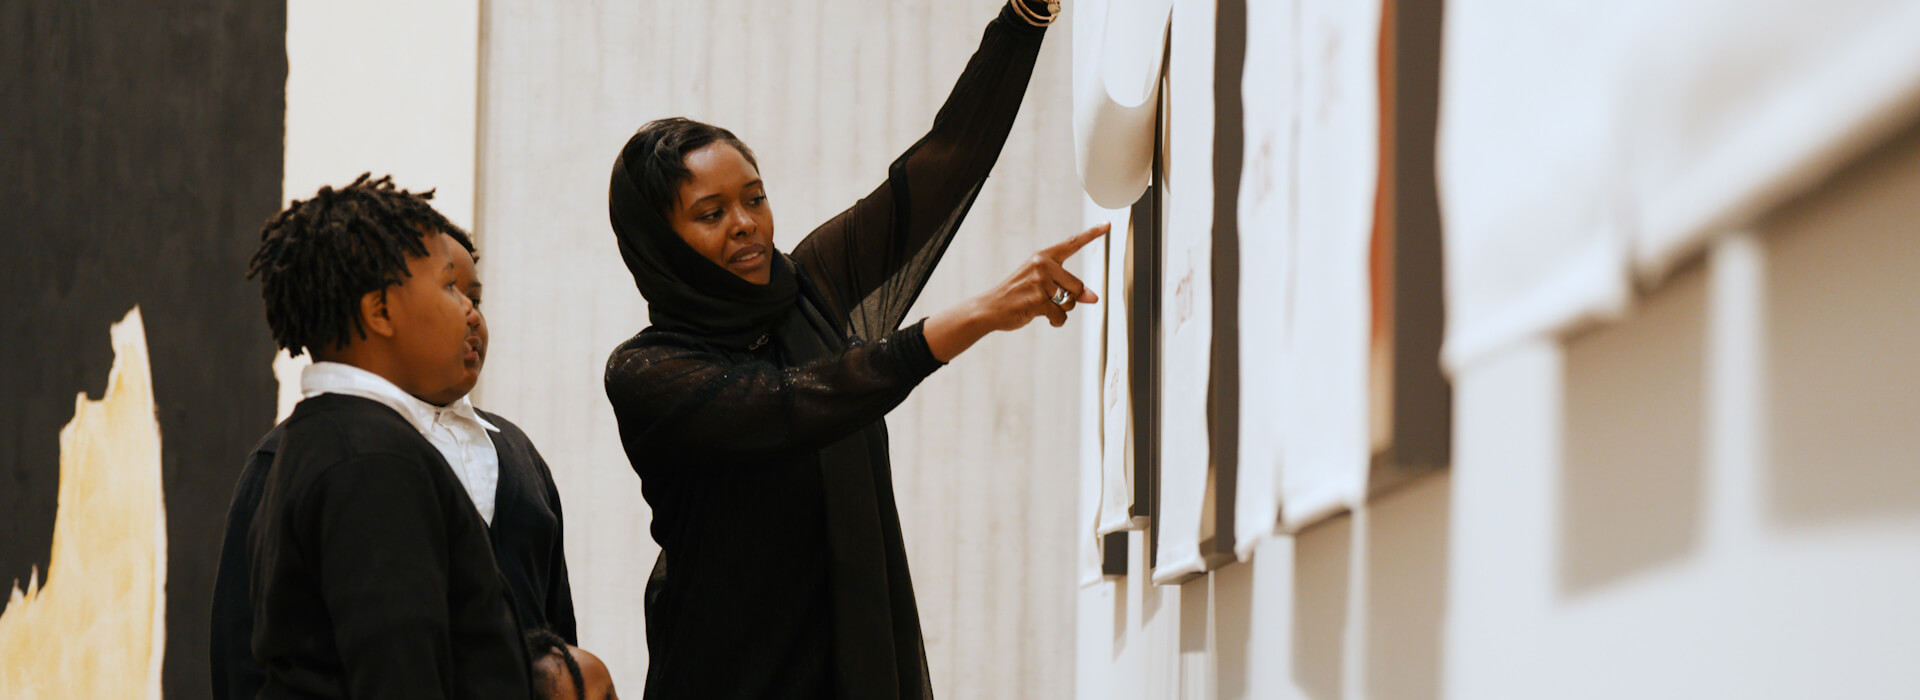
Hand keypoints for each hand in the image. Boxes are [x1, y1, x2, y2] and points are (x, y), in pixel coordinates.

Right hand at [923, 222, 1109, 361]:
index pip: (1072, 243)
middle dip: (1070, 299)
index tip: (1107, 224)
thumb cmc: (1017, 295)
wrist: (990, 307)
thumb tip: (1093, 298)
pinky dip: (1055, 321)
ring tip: (1042, 307)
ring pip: (1070, 302)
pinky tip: (1042, 318)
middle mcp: (1043, 265)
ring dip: (1061, 310)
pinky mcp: (1038, 300)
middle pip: (1078, 285)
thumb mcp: (1042, 285)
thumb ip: (1067, 287)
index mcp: (1043, 257)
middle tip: (1050, 300)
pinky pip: (1060, 316)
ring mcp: (1040, 282)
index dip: (1092, 234)